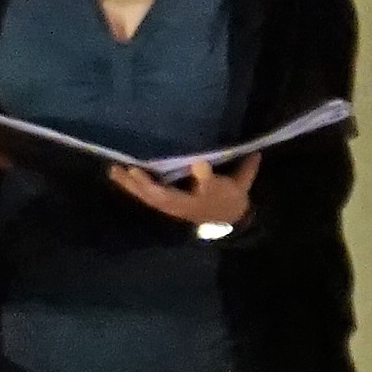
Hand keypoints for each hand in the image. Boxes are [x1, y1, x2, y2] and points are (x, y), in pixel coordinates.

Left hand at [118, 150, 260, 232]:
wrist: (226, 219)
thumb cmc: (229, 199)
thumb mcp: (239, 185)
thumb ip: (245, 169)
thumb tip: (256, 152)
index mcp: (204, 199)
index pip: (203, 187)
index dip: (201, 176)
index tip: (197, 163)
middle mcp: (183, 205)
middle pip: (160, 197)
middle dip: (145, 184)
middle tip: (129, 168)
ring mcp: (171, 206)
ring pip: (147, 196)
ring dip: (130, 185)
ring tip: (114, 170)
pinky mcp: (164, 203)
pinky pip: (144, 195)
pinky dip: (131, 186)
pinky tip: (119, 175)